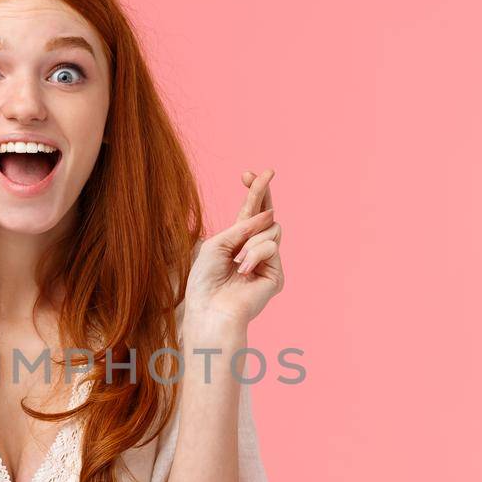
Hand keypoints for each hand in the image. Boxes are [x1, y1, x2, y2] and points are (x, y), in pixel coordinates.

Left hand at [182, 168, 283, 328]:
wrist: (210, 309)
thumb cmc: (206, 281)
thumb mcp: (217, 245)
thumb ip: (242, 227)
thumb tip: (270, 214)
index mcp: (238, 243)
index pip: (249, 214)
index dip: (252, 192)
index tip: (247, 174)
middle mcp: (255, 251)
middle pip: (267, 214)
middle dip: (263, 192)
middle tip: (266, 172)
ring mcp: (268, 263)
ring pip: (271, 230)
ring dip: (251, 240)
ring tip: (237, 259)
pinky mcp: (276, 276)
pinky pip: (271, 247)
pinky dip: (255, 255)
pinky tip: (244, 270)